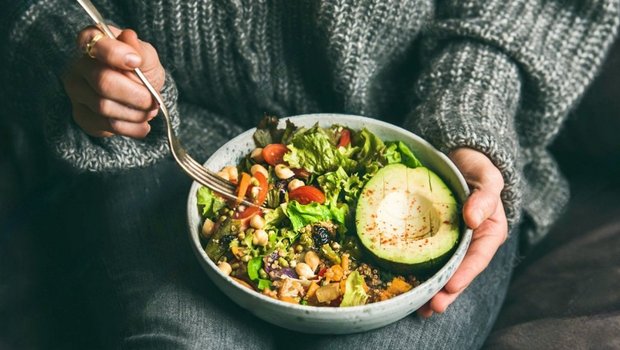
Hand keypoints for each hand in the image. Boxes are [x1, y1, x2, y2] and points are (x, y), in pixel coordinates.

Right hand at [62, 26, 164, 137]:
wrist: (140, 97)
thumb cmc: (141, 71)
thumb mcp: (147, 58)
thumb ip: (140, 50)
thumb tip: (129, 37)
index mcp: (92, 43)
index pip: (93, 42)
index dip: (114, 53)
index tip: (137, 62)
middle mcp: (78, 66)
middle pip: (102, 81)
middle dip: (135, 95)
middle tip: (153, 101)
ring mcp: (76, 92)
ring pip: (104, 107)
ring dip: (135, 114)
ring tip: (150, 112)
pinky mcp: (82, 116)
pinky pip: (105, 125)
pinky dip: (131, 128)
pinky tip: (143, 126)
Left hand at [418, 148, 507, 317]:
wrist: (459, 158)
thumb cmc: (477, 168)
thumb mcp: (488, 178)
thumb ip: (485, 197)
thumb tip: (473, 218)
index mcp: (488, 233)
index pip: (478, 258)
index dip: (465, 274)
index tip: (451, 286)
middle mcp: (470, 242)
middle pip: (459, 272)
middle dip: (446, 292)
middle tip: (431, 307)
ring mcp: (450, 242)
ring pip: (442, 270)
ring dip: (431, 290)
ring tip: (419, 309)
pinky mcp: (432, 237)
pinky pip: (425, 257)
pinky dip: (417, 273)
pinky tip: (406, 286)